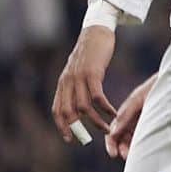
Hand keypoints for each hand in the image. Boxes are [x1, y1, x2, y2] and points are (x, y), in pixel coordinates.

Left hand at [52, 26, 118, 142]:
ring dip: (96, 121)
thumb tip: (80, 104)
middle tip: (90, 138)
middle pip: (68, 112)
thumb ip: (76, 86)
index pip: (57, 110)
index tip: (70, 138)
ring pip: (83, 108)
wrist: (96, 32)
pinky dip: (105, 108)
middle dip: (78, 128)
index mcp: (63, 83)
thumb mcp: (79, 70)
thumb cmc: (90, 53)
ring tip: (107, 128)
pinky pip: (97, 97)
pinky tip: (113, 112)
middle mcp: (68, 82)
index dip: (62, 126)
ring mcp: (79, 78)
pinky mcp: (92, 74)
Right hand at [105, 74, 156, 158]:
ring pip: (133, 140)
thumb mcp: (139, 100)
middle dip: (122, 148)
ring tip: (135, 156)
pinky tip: (145, 151)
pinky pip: (145, 138)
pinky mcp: (154, 125)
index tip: (113, 154)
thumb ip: (126, 115)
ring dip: (131, 149)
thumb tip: (112, 132)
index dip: (111, 143)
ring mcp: (143, 122)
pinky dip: (142, 145)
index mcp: (126, 112)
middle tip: (126, 156)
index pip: (113, 130)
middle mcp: (133, 119)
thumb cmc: (157, 87)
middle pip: (122, 138)